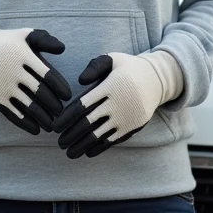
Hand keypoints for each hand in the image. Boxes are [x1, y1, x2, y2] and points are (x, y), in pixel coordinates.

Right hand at [0, 21, 71, 133]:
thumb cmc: (9, 43)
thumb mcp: (26, 35)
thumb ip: (46, 40)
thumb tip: (63, 49)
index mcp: (23, 55)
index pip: (47, 75)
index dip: (60, 87)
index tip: (68, 96)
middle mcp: (13, 71)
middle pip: (39, 92)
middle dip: (54, 105)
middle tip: (62, 112)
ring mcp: (3, 85)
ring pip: (28, 105)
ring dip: (43, 118)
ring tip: (52, 124)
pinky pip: (13, 113)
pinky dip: (25, 123)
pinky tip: (36, 129)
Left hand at [53, 51, 181, 158]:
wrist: (158, 80)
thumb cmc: (128, 68)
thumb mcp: (113, 59)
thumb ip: (94, 66)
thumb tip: (79, 81)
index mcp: (110, 86)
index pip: (83, 104)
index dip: (67, 117)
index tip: (55, 126)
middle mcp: (117, 103)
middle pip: (88, 123)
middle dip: (71, 135)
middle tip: (58, 143)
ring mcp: (126, 117)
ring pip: (99, 135)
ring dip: (82, 146)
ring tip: (69, 153)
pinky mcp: (133, 127)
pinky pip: (113, 140)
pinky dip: (99, 148)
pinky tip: (87, 152)